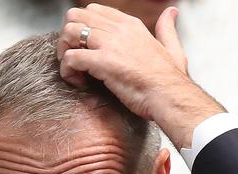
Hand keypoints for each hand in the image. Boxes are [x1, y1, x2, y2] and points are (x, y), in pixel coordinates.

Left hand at [57, 4, 225, 148]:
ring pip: (69, 33)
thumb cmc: (171, 81)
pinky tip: (77, 82)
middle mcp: (119, 30)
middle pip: (76, 16)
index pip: (94, 11)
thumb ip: (167, 29)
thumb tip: (172, 11)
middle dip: (68, 37)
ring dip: (64, 52)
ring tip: (72, 69)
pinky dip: (67, 71)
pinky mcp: (103, 63)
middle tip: (72, 56)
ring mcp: (110, 44)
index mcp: (131, 25)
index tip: (86, 48)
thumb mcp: (173, 48)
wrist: (171, 97)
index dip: (83, 28)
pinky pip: (71, 58)